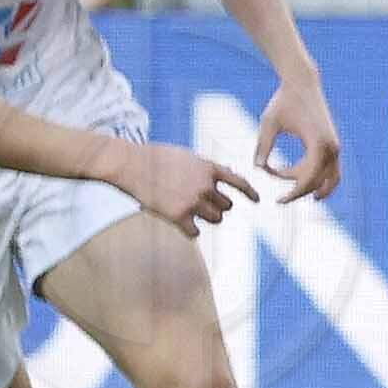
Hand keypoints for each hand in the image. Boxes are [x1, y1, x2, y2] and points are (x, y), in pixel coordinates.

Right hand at [125, 139, 259, 236]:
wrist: (129, 164)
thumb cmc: (154, 158)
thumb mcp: (186, 155)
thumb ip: (207, 167)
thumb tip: (230, 173)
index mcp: (208, 168)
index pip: (238, 181)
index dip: (250, 192)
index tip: (257, 201)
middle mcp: (204, 185)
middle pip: (227, 205)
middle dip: (218, 206)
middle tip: (201, 203)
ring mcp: (192, 201)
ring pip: (216, 219)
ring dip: (208, 218)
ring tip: (192, 211)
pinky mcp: (178, 216)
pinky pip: (195, 232)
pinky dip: (191, 231)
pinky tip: (182, 225)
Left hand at [254, 76, 343, 203]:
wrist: (302, 83)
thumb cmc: (283, 101)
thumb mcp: (269, 123)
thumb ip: (263, 145)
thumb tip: (257, 167)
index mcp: (319, 143)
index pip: (309, 179)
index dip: (293, 193)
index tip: (278, 200)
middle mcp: (332, 147)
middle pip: (320, 183)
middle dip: (299, 191)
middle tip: (281, 199)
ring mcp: (335, 146)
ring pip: (332, 179)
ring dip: (316, 188)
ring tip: (297, 195)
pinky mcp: (333, 143)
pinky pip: (331, 168)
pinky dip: (319, 178)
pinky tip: (300, 178)